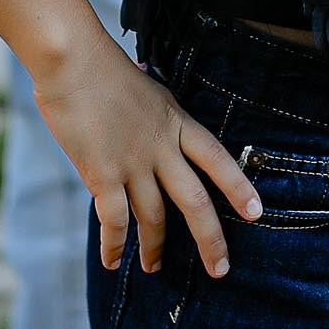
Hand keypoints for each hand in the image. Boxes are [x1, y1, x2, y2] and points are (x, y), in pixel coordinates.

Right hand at [32, 37, 261, 279]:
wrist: (72, 59)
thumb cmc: (100, 68)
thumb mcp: (145, 88)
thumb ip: (155, 115)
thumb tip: (155, 119)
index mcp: (175, 120)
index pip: (217, 158)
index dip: (238, 186)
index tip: (256, 212)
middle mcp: (161, 146)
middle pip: (195, 200)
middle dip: (210, 239)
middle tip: (220, 269)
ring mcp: (133, 161)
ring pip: (154, 216)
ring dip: (155, 247)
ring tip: (154, 267)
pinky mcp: (104, 174)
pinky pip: (114, 220)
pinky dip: (114, 244)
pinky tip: (112, 260)